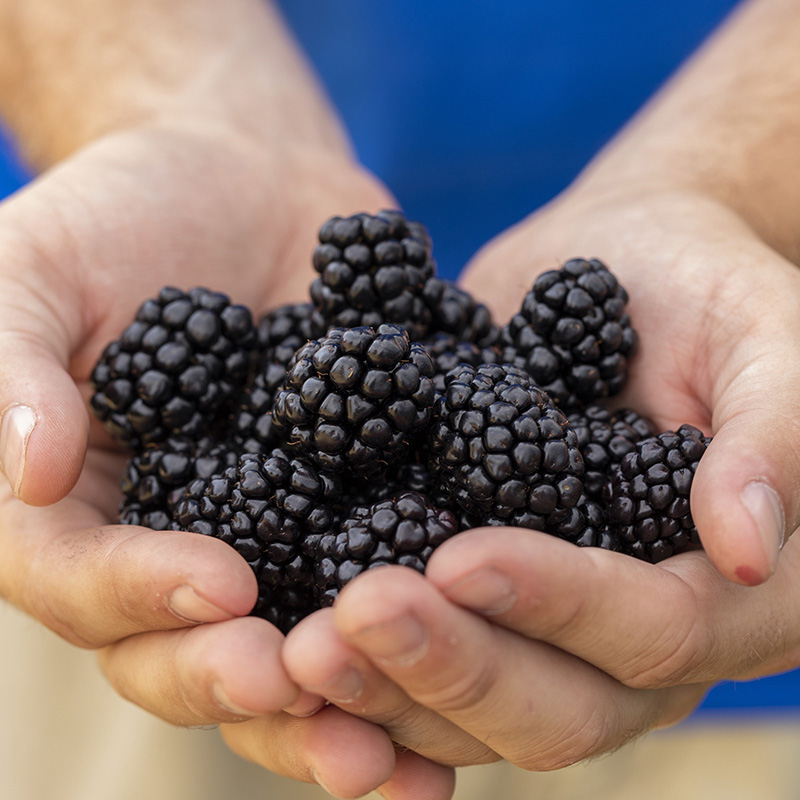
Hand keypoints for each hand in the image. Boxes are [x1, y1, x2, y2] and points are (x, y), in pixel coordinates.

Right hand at [0, 119, 460, 797]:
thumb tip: (29, 470)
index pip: (85, 585)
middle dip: (249, 687)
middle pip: (190, 654)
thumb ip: (12, 364)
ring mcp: (273, 536)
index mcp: (82, 509)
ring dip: (342, 704)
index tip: (223, 586)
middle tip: (313, 698)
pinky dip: (425, 631)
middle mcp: (177, 545)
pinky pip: (381, 579)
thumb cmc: (120, 214)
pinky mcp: (355, 506)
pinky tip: (477, 663)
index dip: (144, 598)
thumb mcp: (35, 269)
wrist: (242, 176)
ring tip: (397, 751)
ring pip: (292, 649)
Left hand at [282, 184, 799, 784]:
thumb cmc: (706, 288)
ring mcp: (546, 624)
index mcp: (723, 589)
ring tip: (297, 645)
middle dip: (452, 667)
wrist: (622, 267)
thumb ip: (774, 436)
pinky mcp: (474, 591)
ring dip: (385, 686)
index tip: (461, 557)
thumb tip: (751, 548)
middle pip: (555, 707)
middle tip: (348, 622)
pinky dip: (361, 662)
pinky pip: (424, 651)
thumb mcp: (767, 338)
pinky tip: (285, 631)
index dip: (561, 606)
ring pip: (474, 706)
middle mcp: (630, 634)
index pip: (654, 633)